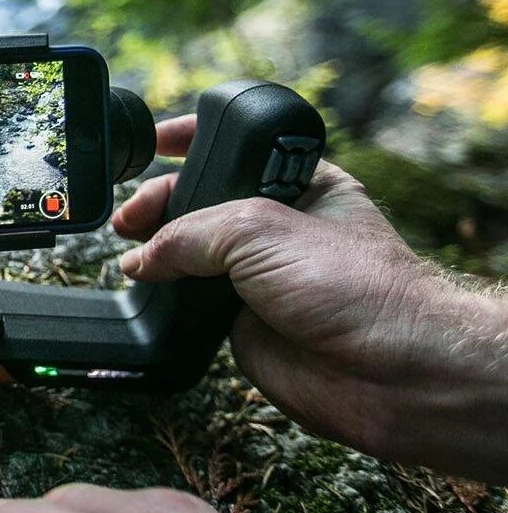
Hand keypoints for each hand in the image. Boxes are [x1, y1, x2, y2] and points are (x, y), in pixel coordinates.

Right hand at [112, 116, 507, 483]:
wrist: (388, 371)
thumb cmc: (355, 287)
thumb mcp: (260, 229)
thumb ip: (189, 233)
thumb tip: (140, 257)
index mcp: (300, 184)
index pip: (236, 150)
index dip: (193, 141)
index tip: (152, 141)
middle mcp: (277, 227)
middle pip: (202, 202)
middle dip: (160, 202)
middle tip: (129, 217)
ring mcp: (256, 276)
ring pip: (190, 255)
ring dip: (155, 252)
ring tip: (126, 250)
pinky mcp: (239, 323)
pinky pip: (187, 302)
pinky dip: (161, 297)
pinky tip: (140, 287)